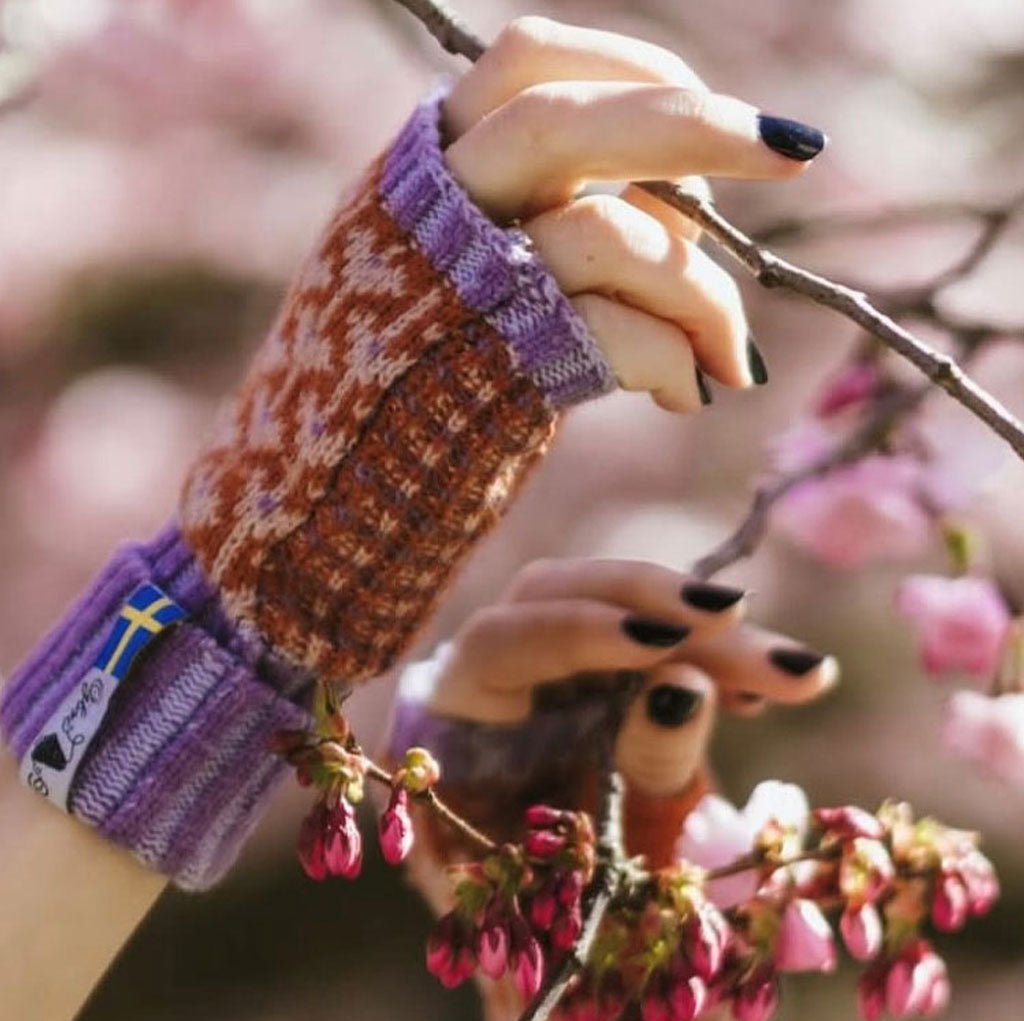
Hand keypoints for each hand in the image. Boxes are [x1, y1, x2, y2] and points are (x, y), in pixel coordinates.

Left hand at [388, 558, 837, 1020]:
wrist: (556, 922)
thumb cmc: (559, 901)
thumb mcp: (598, 853)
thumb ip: (635, 770)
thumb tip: (685, 682)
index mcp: (456, 711)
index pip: (505, 639)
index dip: (583, 631)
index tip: (668, 639)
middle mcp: (495, 667)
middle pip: (567, 594)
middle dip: (665, 607)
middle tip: (757, 636)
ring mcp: (548, 658)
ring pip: (620, 604)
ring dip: (708, 633)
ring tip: (796, 673)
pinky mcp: (598, 665)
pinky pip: (654, 638)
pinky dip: (708, 657)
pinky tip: (758, 690)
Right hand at [442, 16, 826, 409]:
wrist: (334, 486)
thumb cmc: (415, 382)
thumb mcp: (452, 270)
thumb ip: (531, 215)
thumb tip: (681, 209)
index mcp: (423, 171)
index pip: (527, 62)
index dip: (630, 67)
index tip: (705, 104)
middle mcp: (432, 213)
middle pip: (565, 120)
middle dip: (698, 126)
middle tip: (800, 148)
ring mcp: (458, 291)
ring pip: (610, 234)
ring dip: (702, 293)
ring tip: (729, 354)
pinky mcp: (492, 368)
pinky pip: (616, 334)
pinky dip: (675, 359)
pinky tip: (686, 393)